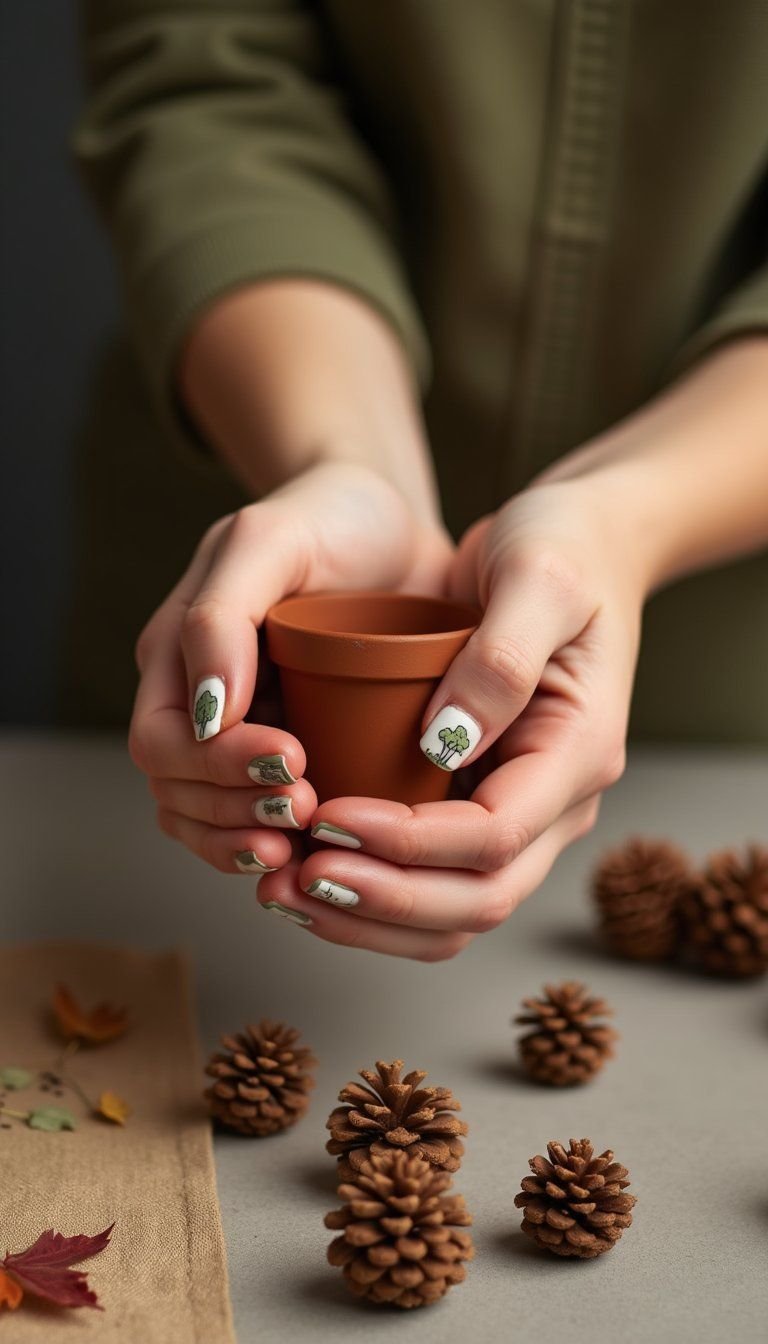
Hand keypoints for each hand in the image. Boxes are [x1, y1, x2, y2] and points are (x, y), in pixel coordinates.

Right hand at [129, 460, 452, 874]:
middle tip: (308, 804)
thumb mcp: (271, 541)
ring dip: (249, 839)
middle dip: (234, 809)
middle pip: (178, 793)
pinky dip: (276, 844)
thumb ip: (222, 614)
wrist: (397, 531)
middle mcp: (199, 702)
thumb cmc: (330, 520)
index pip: (161, 741)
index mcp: (177, 654)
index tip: (292, 756)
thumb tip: (205, 710)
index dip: (214, 766)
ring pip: (209, 821)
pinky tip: (311, 849)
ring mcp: (242, 734)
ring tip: (306, 839)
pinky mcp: (292, 755)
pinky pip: (258, 821)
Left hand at [259, 478, 643, 957]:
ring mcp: (523, 808)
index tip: (328, 818)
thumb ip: (501, 659)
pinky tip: (308, 870)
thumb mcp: (537, 578)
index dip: (407, 845)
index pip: (493, 839)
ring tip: (284, 890)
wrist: (582, 543)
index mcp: (578, 753)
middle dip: (380, 903)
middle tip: (292, 876)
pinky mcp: (483, 801)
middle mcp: (557, 800)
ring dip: (369, 917)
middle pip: (475, 900)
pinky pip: (433, 878)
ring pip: (454, 910)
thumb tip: (444, 744)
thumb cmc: (563, 549)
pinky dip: (373, 890)